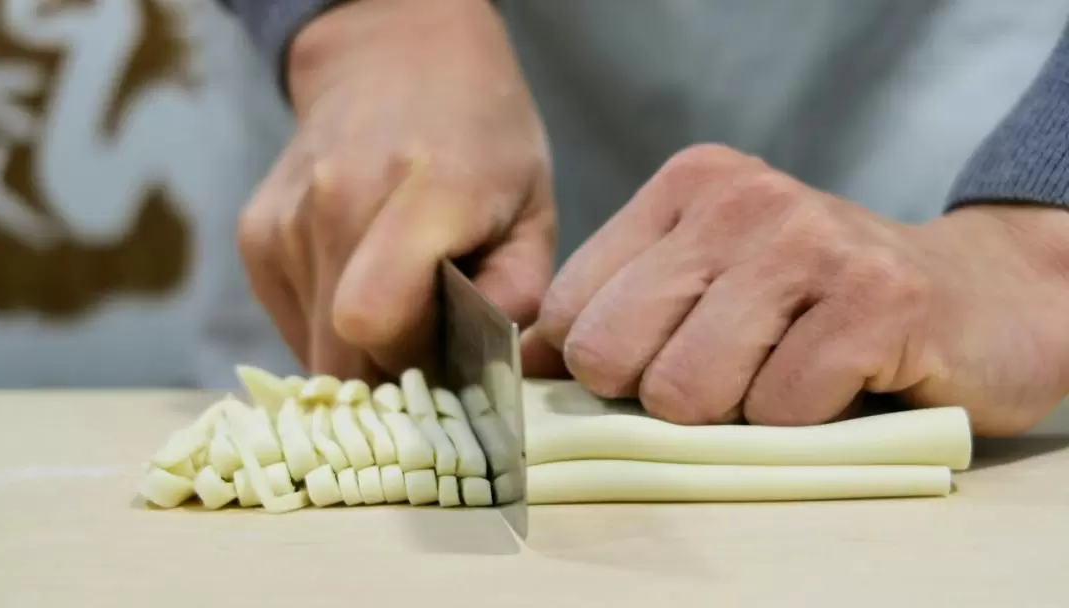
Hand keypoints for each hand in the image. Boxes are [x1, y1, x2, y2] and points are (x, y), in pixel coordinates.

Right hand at [238, 0, 554, 381]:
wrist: (392, 59)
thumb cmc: (482, 139)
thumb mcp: (533, 209)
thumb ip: (517, 294)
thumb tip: (478, 374)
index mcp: (425, 190)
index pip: (377, 319)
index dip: (414, 361)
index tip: (447, 356)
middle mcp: (338, 199)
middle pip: (338, 350)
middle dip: (386, 372)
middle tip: (427, 344)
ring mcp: (285, 218)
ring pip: (313, 345)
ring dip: (359, 346)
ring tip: (399, 294)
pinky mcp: (254, 235)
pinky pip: (292, 321)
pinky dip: (328, 323)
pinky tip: (361, 279)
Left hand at [521, 144, 1068, 435]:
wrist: (974, 297)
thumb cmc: (820, 302)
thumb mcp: (711, 279)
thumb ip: (622, 308)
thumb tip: (527, 367)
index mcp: (687, 186)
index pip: (569, 309)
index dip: (598, 367)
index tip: (646, 372)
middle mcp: (741, 199)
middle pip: (611, 353)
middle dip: (657, 395)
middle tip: (727, 377)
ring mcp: (810, 241)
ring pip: (687, 390)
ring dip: (736, 411)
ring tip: (788, 372)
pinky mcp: (875, 299)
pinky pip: (778, 411)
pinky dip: (803, 421)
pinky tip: (842, 378)